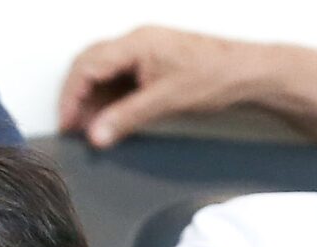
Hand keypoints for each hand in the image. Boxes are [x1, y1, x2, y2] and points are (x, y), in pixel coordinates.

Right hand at [59, 27, 265, 148]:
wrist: (249, 73)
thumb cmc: (216, 76)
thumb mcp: (166, 101)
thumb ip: (126, 118)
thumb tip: (96, 134)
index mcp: (137, 43)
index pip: (88, 65)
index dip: (71, 95)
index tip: (67, 122)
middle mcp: (137, 43)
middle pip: (90, 65)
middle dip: (76, 96)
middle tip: (72, 126)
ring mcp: (144, 53)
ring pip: (103, 73)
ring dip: (92, 100)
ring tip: (90, 128)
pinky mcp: (152, 65)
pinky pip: (120, 79)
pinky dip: (109, 100)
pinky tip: (109, 119)